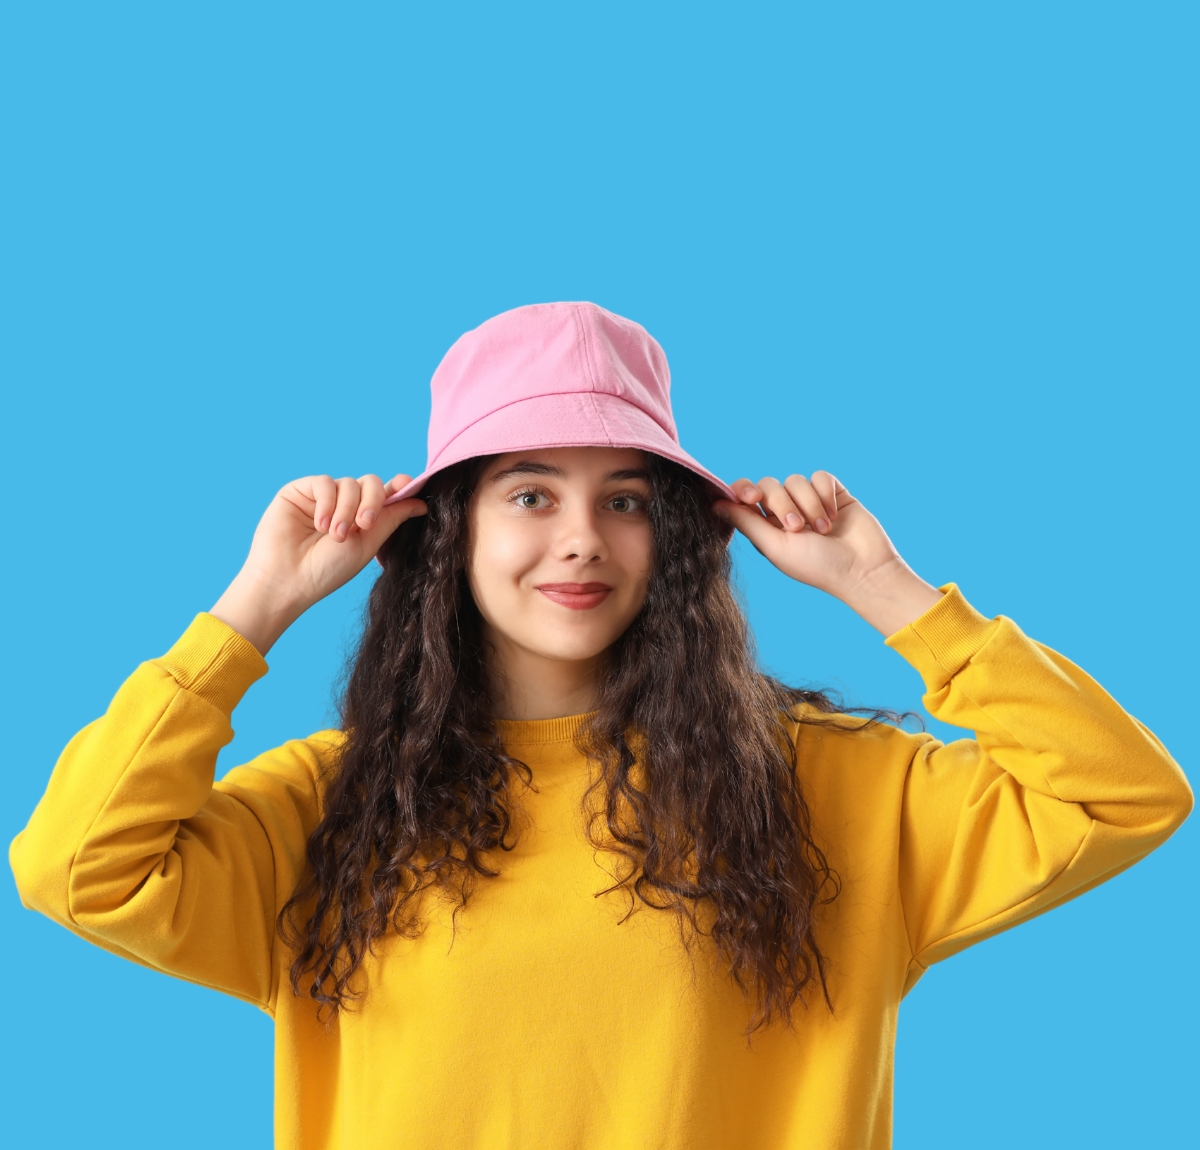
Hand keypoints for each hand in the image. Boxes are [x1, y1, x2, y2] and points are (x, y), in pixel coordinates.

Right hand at [211, 474, 426, 653]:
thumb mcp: (366, 545)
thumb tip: (421, 503)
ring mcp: (322, 497)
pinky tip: (320, 524)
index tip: (407, 484)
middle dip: (373, 501)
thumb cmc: (327, 570)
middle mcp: (344, 505)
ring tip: (335, 535)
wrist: (288, 580)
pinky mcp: (300, 491)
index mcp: (363, 519)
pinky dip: (327, 502)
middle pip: (371, 483)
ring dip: (346, 510)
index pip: (386, 494)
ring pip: (349, 483)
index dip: (399, 487)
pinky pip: (325, 482)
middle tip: (364, 525)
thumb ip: (391, 519)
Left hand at [714, 472, 942, 635]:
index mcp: (766, 527)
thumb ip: (745, 522)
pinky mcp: (833, 493)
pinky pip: (820, 476)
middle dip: (782, 503)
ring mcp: (810, 501)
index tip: (751, 497)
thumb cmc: (817, 566)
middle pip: (769, 485)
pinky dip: (824, 494)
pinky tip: (834, 515)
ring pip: (795, 480)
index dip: (744, 490)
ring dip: (808, 504)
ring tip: (822, 529)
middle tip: (797, 528)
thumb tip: (714, 504)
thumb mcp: (774, 547)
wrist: (862, 568)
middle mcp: (786, 512)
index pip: (745, 497)